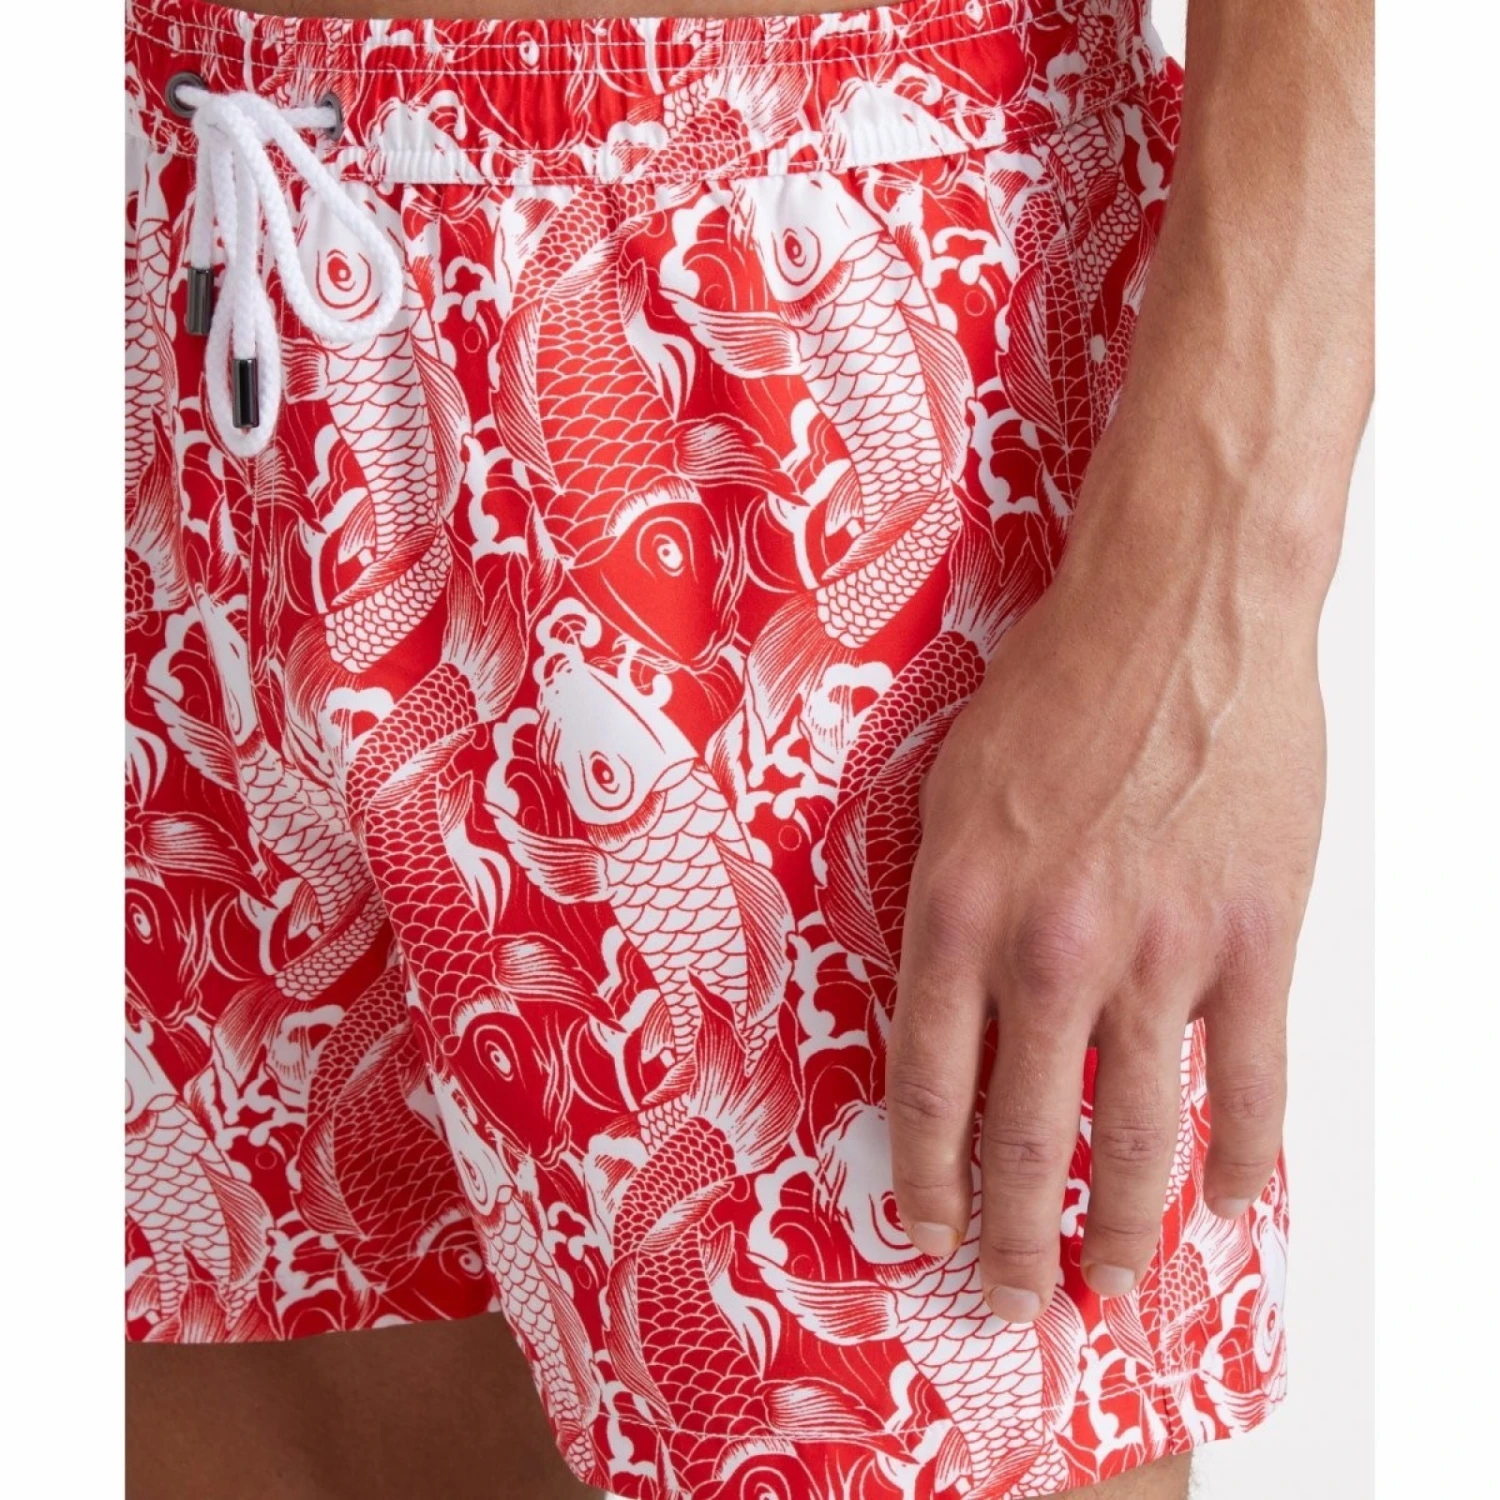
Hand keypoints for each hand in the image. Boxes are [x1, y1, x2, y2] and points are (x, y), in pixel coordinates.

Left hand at [885, 444, 1328, 1321]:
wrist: (1179, 610)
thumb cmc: (1057, 684)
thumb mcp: (951, 789)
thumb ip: (944, 905)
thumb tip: (948, 1004)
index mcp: (959, 910)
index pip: (930, 1087)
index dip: (927, 1179)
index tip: (928, 1232)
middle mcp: (1050, 951)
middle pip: (1027, 1140)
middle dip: (1014, 1241)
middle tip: (1012, 1303)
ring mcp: (1160, 954)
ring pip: (1138, 1136)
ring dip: (1122, 1227)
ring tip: (1107, 1282)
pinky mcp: (1253, 939)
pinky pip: (1252, 1083)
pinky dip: (1247, 1158)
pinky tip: (1236, 1204)